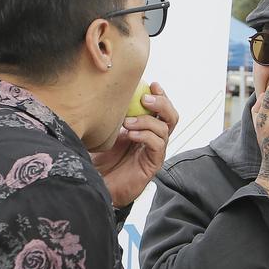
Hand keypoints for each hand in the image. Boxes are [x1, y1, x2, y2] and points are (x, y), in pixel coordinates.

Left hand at [90, 82, 178, 207]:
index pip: (160, 108)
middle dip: (162, 103)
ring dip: (147, 121)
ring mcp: (154, 151)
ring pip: (164, 129)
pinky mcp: (152, 164)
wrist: (98, 184)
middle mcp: (153, 138)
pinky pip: (157, 145)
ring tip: (127, 123)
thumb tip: (106, 90)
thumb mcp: (104, 131)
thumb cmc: (100, 159)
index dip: (160, 95)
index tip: (152, 83)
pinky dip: (145, 136)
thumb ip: (111, 114)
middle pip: (171, 116)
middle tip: (145, 99)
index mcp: (145, 127)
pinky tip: (130, 135)